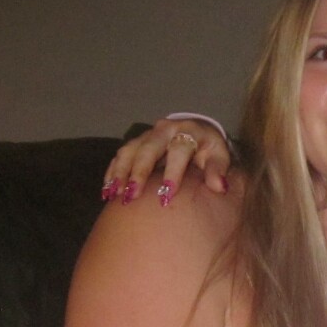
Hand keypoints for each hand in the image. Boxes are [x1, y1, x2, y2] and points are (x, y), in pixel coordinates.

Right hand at [101, 117, 233, 204]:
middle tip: (132, 196)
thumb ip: (218, 169)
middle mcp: (164, 130)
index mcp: (187, 132)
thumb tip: (219, 187)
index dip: (173, 172)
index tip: (167, 194)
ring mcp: (147, 135)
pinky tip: (107, 191)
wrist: (196, 134)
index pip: (179, 150)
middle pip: (148, 149)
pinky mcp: (135, 143)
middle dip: (138, 173)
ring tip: (115, 195)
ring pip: (129, 151)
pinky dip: (112, 172)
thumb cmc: (208, 149)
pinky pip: (120, 155)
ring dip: (120, 172)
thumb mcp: (219, 155)